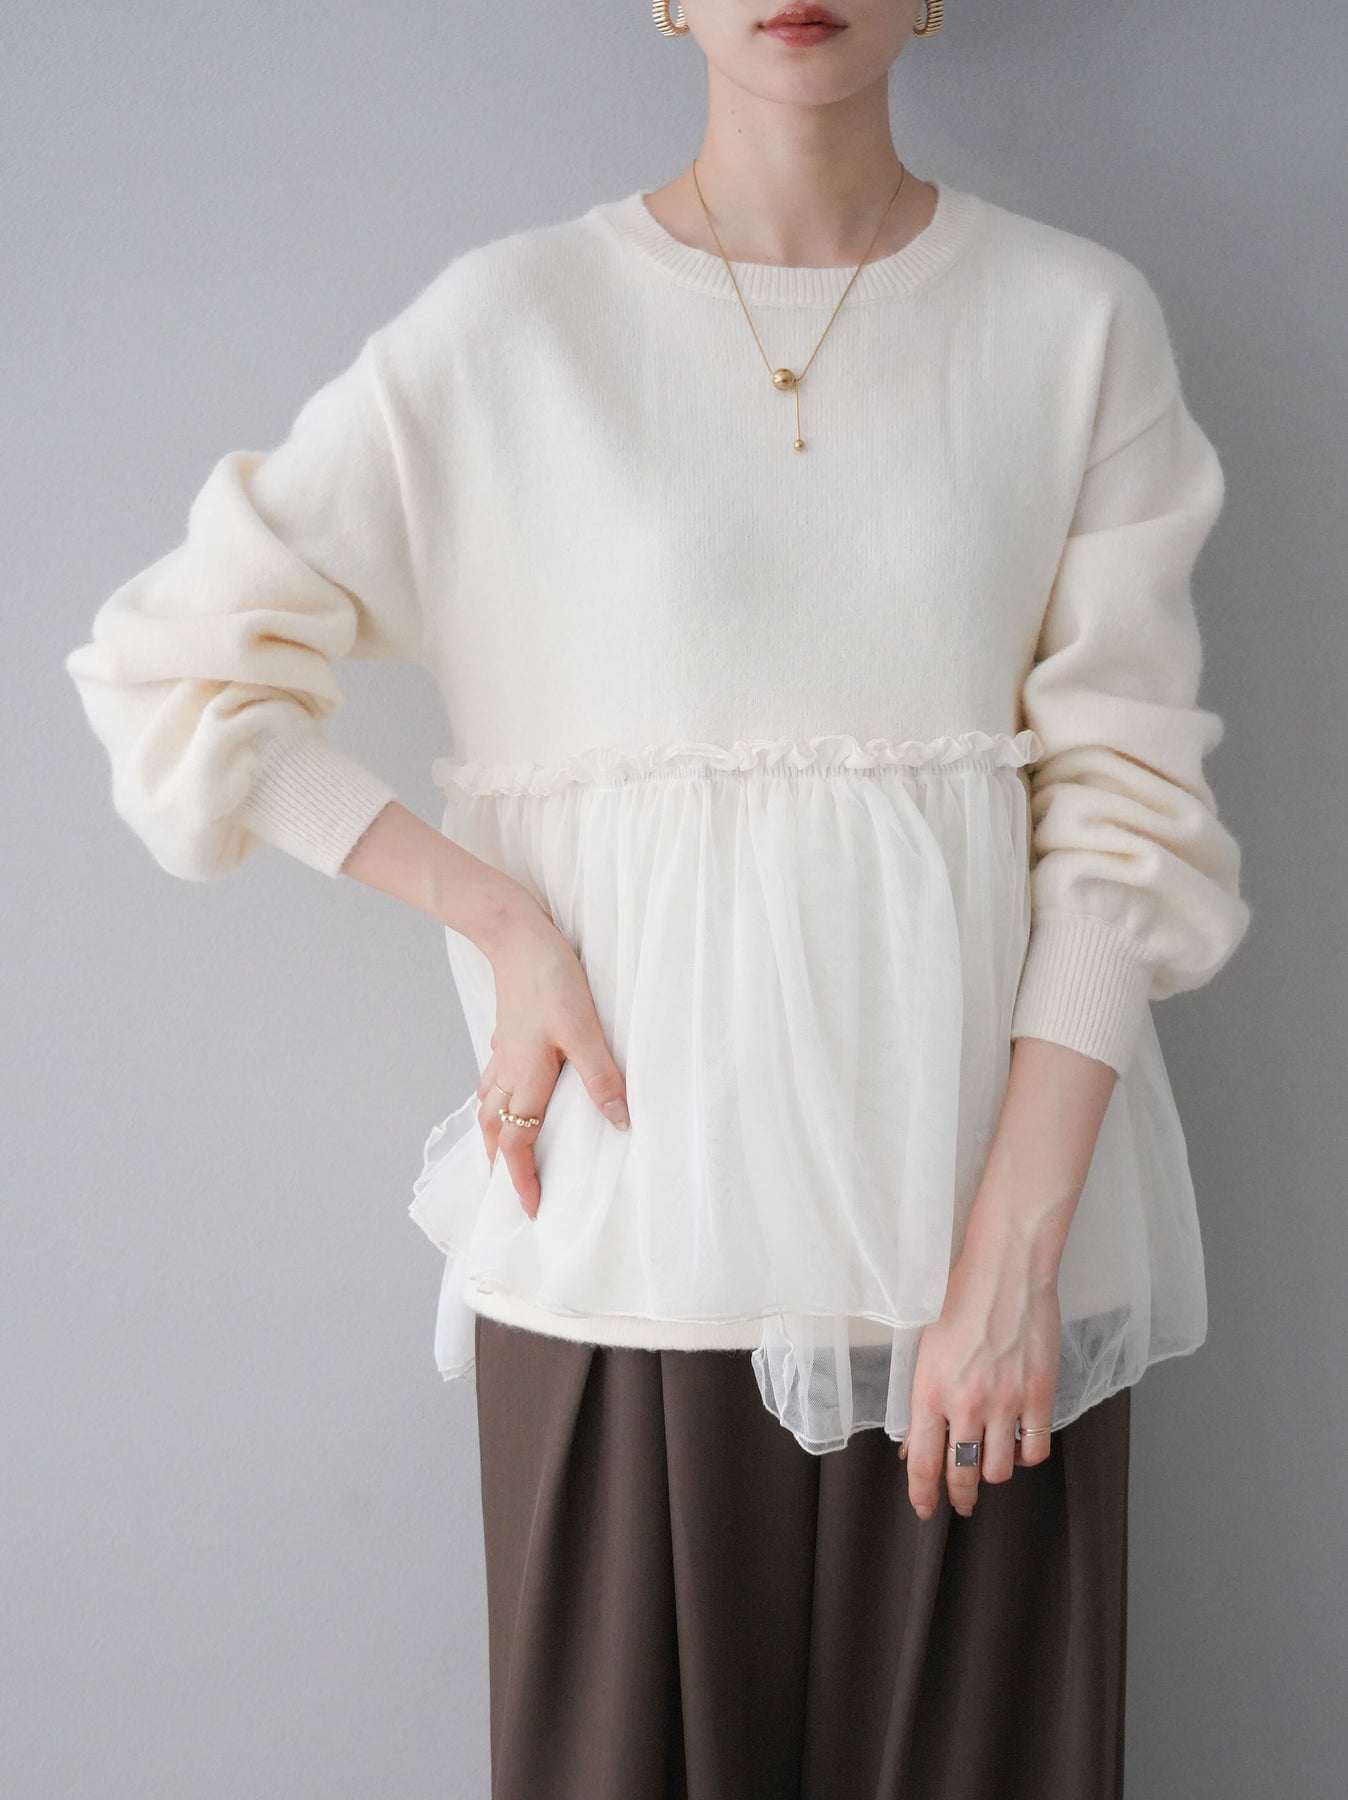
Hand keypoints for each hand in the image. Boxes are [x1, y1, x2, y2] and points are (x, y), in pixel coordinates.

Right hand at [474, 891, 630, 1218]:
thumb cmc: (552, 980)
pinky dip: (496, 1097)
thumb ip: (602, 1078)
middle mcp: (508, 1071)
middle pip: (493, 1130)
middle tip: (506, 1191)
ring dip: (493, 1133)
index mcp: (526, 1078)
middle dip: (497, 1165)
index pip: (517, 1143)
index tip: (530, 1210)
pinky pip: (494, 1078)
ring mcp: (503, 1050)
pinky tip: (510, 1090)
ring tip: (502, 1151)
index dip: (522, 1180)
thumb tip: (619, 1123)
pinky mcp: (507, 1031)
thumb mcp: (586, 1030)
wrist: (516, 934)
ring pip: (489, 1104)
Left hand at [899, 1217, 1061, 1520]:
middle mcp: (965, 1405)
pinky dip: (1026, 1454)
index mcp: (929, 1392)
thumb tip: (914, 1443)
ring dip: (992, 1472)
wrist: (1005, 1269)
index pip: (923, 1464)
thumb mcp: (924, 1347)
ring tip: (988, 1463)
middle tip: (961, 1503)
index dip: (923, 1495)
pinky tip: (1019, 1444)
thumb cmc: (957, 1297)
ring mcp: (1005, 1403)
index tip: (924, 1508)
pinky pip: (1035, 1448)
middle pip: (961, 1475)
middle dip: (959, 1496)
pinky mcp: (1038, 1395)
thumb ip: (921, 1399)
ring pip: (998, 1469)